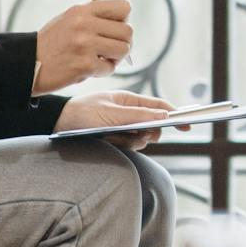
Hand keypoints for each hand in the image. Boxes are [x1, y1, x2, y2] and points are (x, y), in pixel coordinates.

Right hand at [34, 0, 133, 92]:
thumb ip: (93, 17)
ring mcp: (84, 44)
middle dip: (122, 43)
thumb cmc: (51, 44)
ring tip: (101, 60)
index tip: (113, 30)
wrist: (26, 65)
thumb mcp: (68, 20)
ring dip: (115, 58)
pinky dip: (103, 72)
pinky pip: (110, 68)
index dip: (123, 20)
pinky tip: (89, 70)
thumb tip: (124, 21)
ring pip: (123, 49)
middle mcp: (84, 24)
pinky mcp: (84, 64)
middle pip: (128, 31)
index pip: (124, 7)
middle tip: (110, 51)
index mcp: (82, 10)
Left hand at [54, 89, 174, 148]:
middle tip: (141, 135)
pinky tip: (113, 142)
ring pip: (142, 137)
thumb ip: (139, 116)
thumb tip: (165, 116)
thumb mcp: (111, 115)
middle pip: (153, 124)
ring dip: (136, 140)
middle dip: (151, 132)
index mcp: (130, 100)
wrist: (57, 125)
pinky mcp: (114, 138)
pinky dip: (125, 146)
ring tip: (120, 139)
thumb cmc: (82, 114)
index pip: (159, 107)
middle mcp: (128, 112)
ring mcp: (122, 126)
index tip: (188, 125)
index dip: (175, 115)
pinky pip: (129, 145)